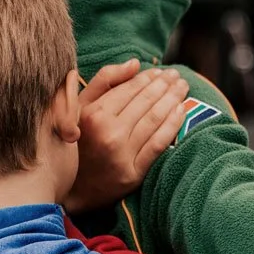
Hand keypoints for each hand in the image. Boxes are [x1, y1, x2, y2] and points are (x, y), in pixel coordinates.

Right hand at [64, 61, 190, 213]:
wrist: (71, 189)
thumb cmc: (75, 142)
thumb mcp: (78, 108)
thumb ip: (104, 81)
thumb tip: (134, 63)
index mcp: (92, 114)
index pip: (129, 89)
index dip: (147, 78)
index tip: (159, 72)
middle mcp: (108, 133)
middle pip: (145, 102)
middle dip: (165, 85)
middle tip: (176, 76)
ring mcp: (121, 155)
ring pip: (154, 120)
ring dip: (173, 100)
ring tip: (182, 88)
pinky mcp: (132, 174)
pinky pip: (158, 145)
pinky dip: (173, 126)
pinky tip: (181, 111)